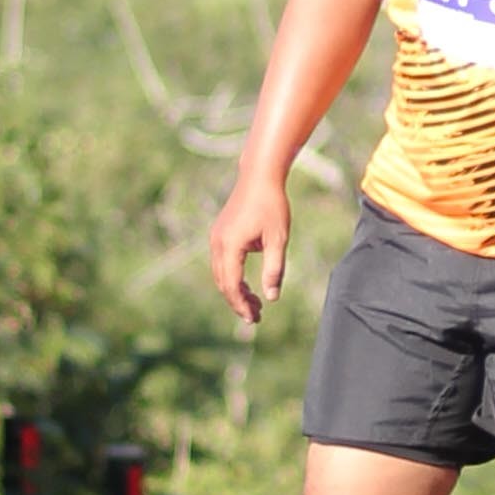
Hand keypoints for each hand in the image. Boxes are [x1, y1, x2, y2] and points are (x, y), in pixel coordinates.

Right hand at [208, 168, 292, 330]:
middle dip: (238, 302)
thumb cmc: (272, 205)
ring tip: (255, 303)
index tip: (254, 319)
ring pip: (220, 274)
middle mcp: (218, 243)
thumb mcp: (278, 239)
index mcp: (230, 246)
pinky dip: (232, 277)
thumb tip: (271, 298)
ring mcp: (216, 238)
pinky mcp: (220, 233)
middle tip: (256, 317)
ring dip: (235, 290)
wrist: (259, 176)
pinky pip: (222, 263)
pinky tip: (247, 284)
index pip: (231, 285)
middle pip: (222, 283)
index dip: (241, 305)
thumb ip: (274, 269)